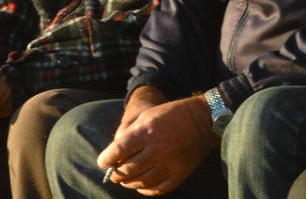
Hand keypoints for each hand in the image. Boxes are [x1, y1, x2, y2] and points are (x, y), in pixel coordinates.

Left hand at [98, 88, 217, 195]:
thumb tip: (112, 155)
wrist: (203, 121)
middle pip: (127, 170)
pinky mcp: (179, 174)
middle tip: (114, 171)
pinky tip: (142, 184)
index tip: (103, 162)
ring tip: (126, 178)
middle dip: (116, 172)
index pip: (118, 151)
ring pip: (140, 182)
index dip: (106, 159)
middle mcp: (157, 149)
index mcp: (147, 131)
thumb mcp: (147, 115)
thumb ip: (129, 133)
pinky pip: (156, 189)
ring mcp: (169, 164)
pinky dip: (145, 189)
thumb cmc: (171, 115)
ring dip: (128, 182)